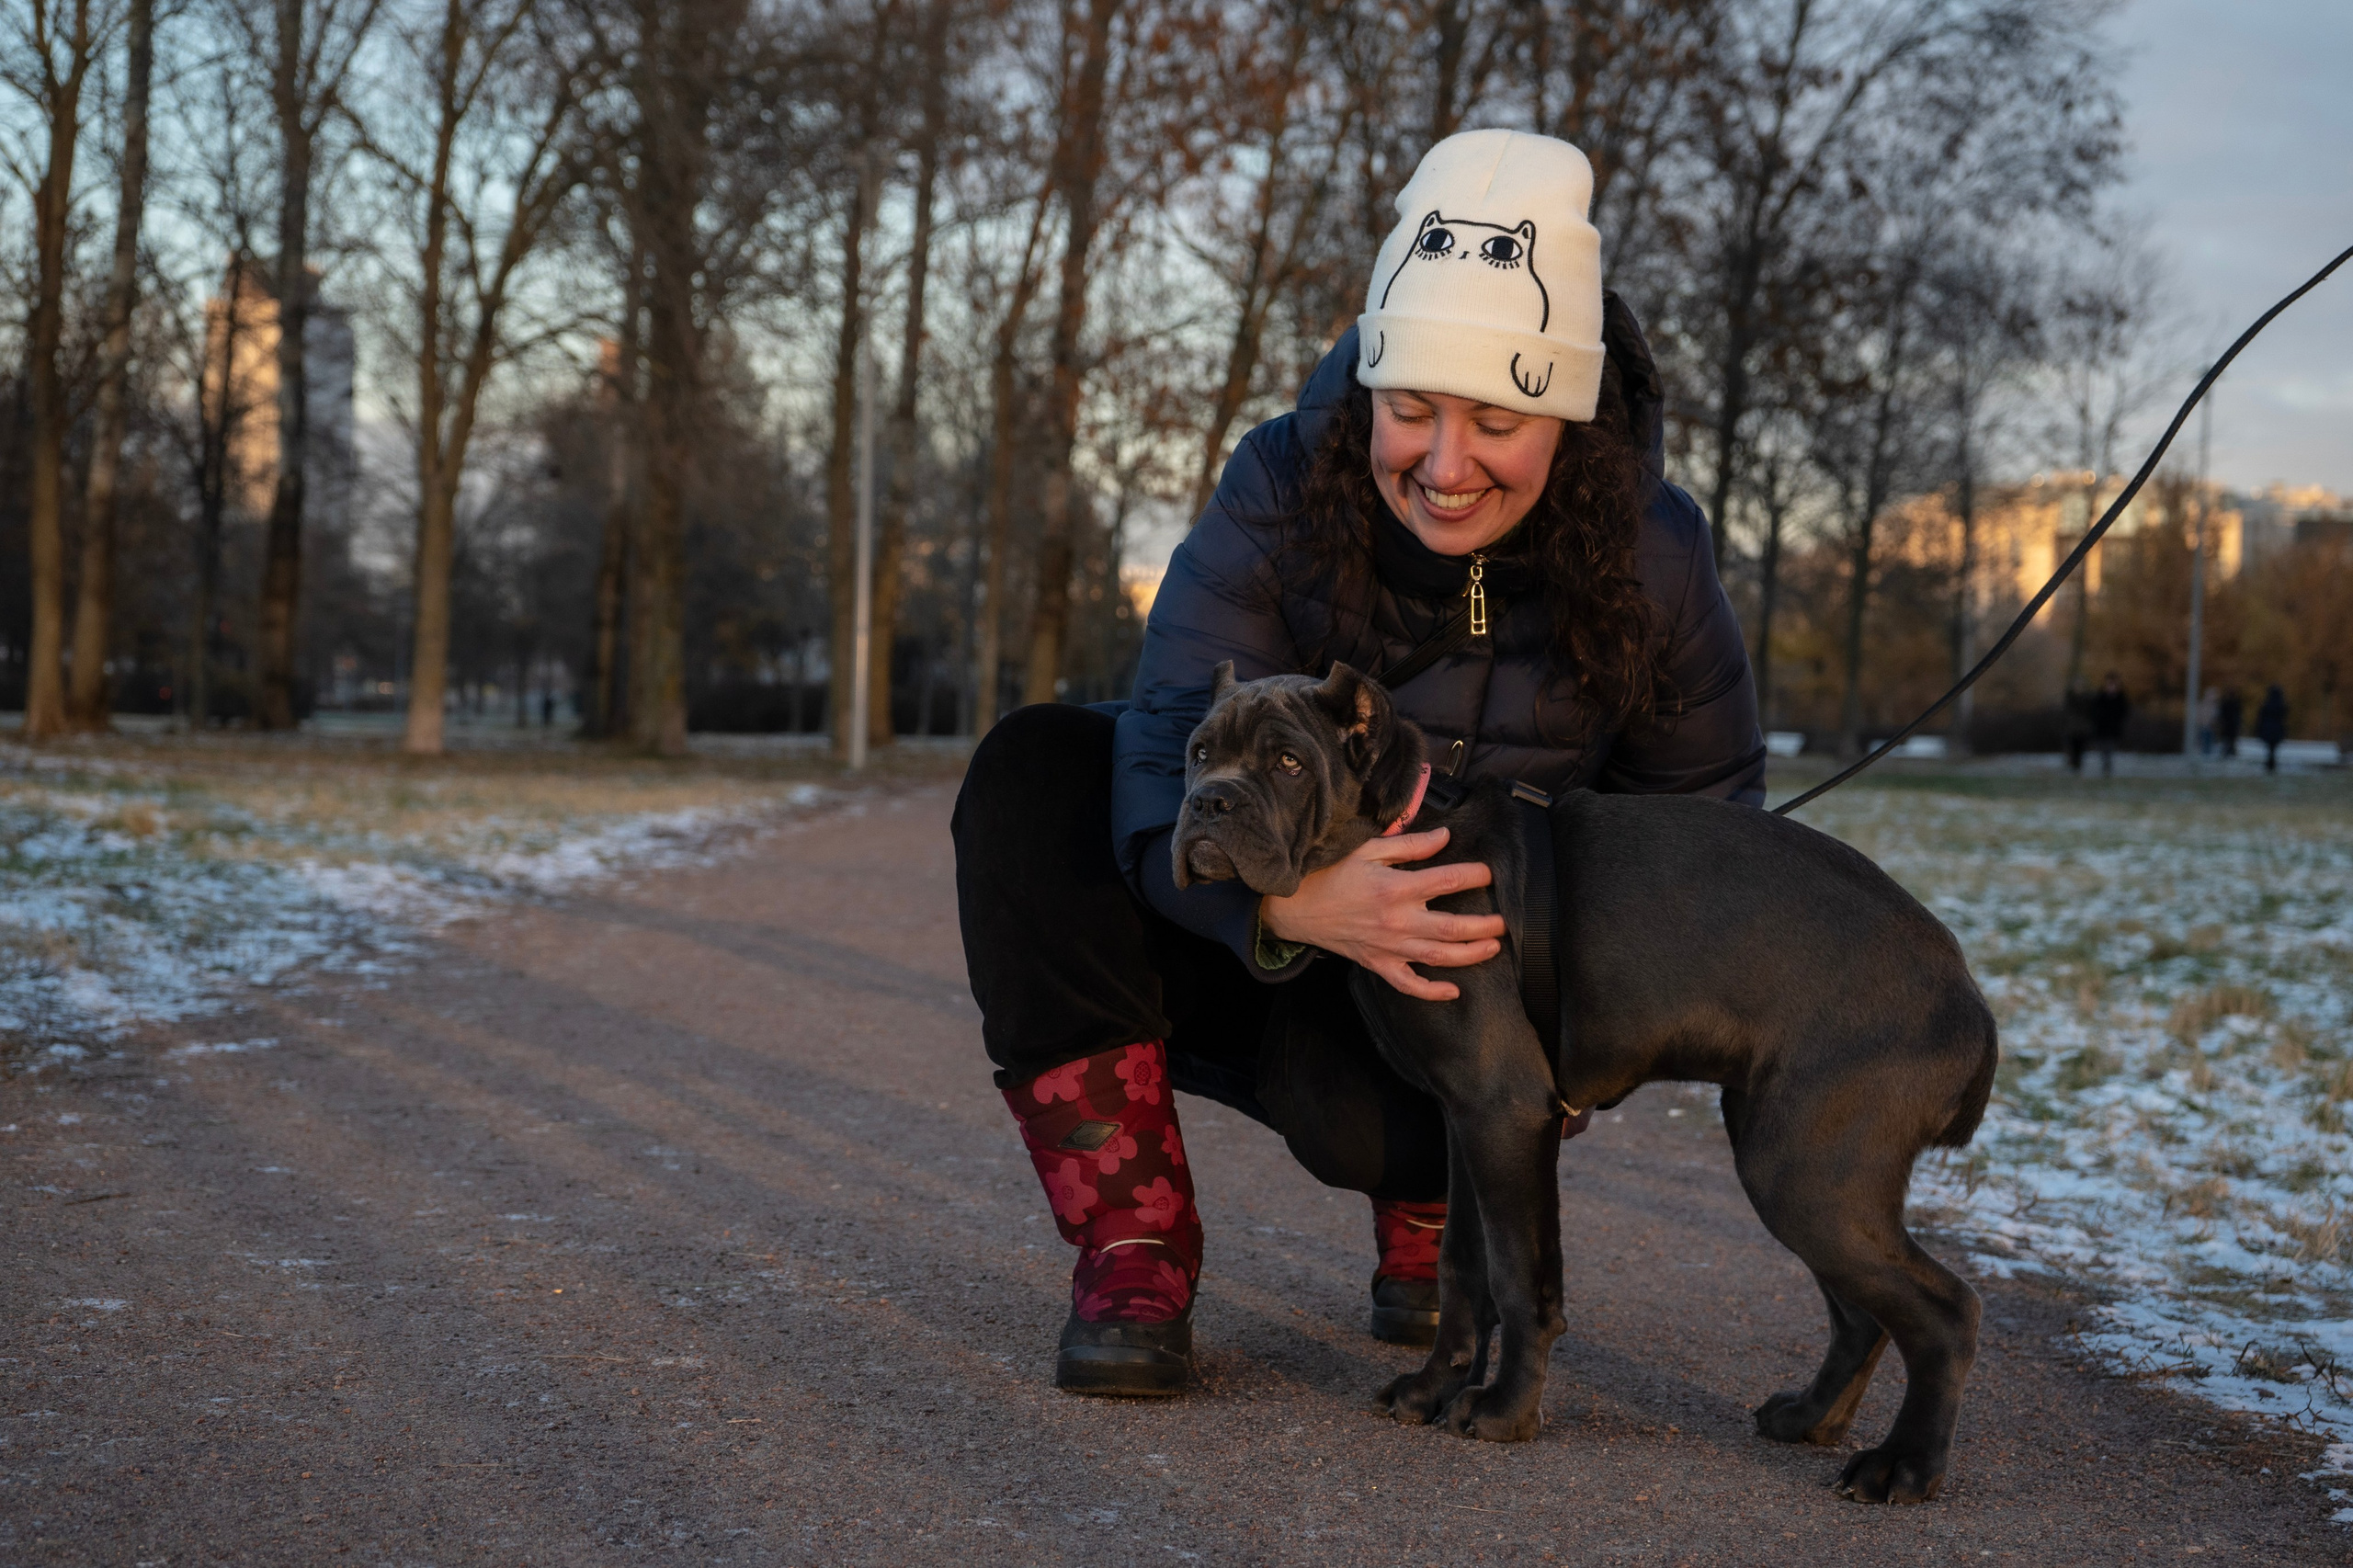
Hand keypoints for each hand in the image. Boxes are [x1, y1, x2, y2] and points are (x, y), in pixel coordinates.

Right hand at [1260, 826, 1505, 1001]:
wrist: (1296, 907)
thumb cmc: (1331, 874)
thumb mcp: (1368, 849)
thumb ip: (1409, 844)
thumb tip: (1445, 837)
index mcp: (1396, 888)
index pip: (1447, 881)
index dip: (1474, 876)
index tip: (1490, 873)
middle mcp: (1397, 921)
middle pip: (1452, 927)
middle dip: (1484, 926)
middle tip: (1504, 921)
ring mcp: (1390, 947)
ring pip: (1439, 957)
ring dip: (1470, 955)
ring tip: (1493, 948)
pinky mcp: (1379, 964)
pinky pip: (1409, 984)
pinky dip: (1432, 991)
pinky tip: (1454, 990)